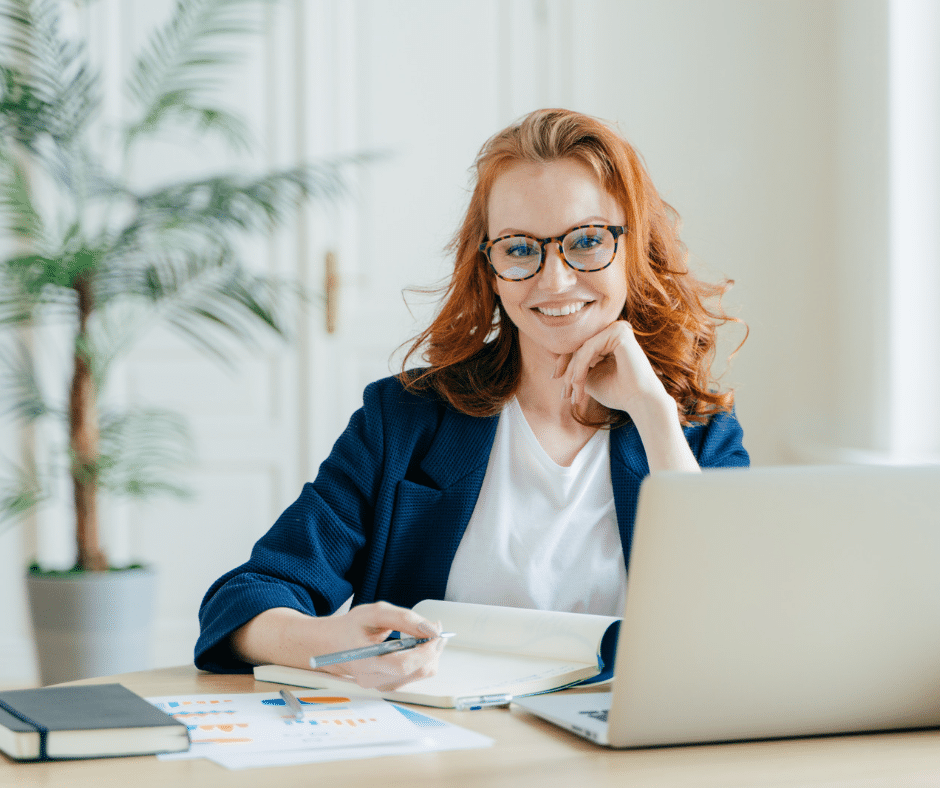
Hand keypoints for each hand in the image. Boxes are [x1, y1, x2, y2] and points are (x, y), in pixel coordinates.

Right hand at [307, 602, 445, 690]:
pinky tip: (418, 644)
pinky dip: (423, 659)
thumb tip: (430, 629)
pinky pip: (415, 675)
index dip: (425, 650)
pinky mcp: (388, 686)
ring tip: (426, 634)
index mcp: (364, 662)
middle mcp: (373, 680)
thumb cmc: (350, 628)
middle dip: (433, 649)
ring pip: (420, 674)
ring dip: (430, 654)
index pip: (402, 665)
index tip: (437, 633)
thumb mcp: (374, 613)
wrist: (332, 644)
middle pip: (417, 671)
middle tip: (435, 629)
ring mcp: (381, 686)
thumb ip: (403, 618)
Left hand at [553, 320, 670, 417]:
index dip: (564, 362)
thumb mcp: (589, 378)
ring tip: (572, 394)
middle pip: (579, 346)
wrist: (640, 401)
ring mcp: (617, 329)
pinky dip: (580, 368)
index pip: (580, 346)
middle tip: (562, 392)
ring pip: (582, 349)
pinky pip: (588, 349)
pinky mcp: (619, 332)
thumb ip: (576, 367)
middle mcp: (614, 331)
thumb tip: (556, 357)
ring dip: (573, 373)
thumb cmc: (617, 393)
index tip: (554, 379)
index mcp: (610, 340)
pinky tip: (577, 383)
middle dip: (567, 369)